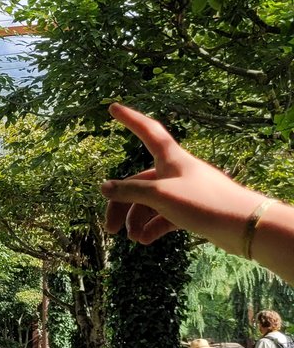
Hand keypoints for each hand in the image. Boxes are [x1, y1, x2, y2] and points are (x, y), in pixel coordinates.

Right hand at [100, 104, 267, 246]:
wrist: (244, 225)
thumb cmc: (204, 202)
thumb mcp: (161, 195)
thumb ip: (130, 191)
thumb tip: (104, 187)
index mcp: (171, 159)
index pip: (147, 131)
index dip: (130, 119)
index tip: (113, 107)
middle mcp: (176, 172)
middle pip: (139, 182)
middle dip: (122, 204)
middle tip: (110, 228)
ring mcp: (184, 191)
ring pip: (150, 201)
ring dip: (137, 219)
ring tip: (133, 239)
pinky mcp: (191, 209)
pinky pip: (164, 215)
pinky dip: (152, 226)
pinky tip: (145, 240)